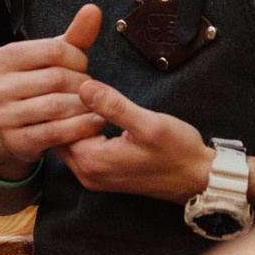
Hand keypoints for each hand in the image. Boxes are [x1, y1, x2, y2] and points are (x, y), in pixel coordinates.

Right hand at [0, 6, 109, 173]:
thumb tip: (94, 9)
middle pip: (56, 78)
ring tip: (96, 105)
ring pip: (57, 106)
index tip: (83, 67)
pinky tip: (96, 122)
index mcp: (2, 58)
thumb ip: (75, 35)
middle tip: (93, 90)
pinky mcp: (15, 142)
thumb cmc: (38, 85)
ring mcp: (2, 116)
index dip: (78, 57)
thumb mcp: (53, 59)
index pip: (53, 49)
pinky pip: (55, 132)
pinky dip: (81, 127)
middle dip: (83, 84)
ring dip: (84, 106)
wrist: (12, 129)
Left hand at [62, 78, 217, 204]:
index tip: (72, 74)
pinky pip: (79, 147)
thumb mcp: (148, 124)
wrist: (197, 179)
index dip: (63, 98)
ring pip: (67, 140)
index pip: (59, 124)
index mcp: (93, 161)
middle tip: (72, 78)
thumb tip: (84, 86)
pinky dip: (80, 128)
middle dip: (62, 107)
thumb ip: (114, 106)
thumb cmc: (178, 152)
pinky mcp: (102, 173)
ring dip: (71, 118)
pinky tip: (90, 109)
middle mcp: (87, 173)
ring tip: (82, 90)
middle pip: (58, 134)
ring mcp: (93, 176)